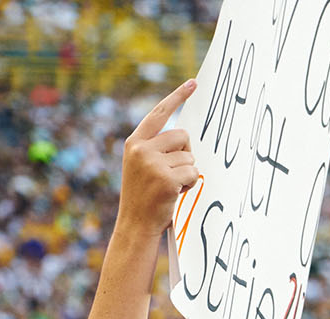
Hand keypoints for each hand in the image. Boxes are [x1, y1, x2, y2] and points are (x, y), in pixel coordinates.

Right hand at [117, 79, 199, 238]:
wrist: (135, 224)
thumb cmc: (144, 196)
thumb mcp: (142, 165)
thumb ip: (156, 148)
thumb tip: (184, 136)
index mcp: (135, 142)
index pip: (160, 113)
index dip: (178, 97)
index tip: (194, 83)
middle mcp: (141, 148)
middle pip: (183, 136)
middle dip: (186, 154)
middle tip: (173, 173)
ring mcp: (152, 163)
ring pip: (190, 157)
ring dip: (187, 173)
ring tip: (170, 186)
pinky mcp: (166, 178)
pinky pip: (193, 173)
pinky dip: (190, 185)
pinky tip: (175, 193)